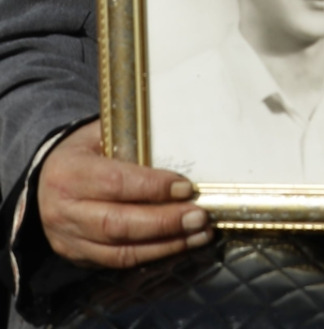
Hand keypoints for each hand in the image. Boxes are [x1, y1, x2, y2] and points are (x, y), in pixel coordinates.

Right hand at [37, 122, 209, 268]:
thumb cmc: (87, 152)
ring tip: (200, 233)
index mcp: (68, 173)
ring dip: (166, 244)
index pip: (114, 183)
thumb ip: (135, 143)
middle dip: (164, 222)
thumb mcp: (103, 135)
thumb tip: (185, 148)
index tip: (186, 188)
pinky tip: (180, 244)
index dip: (152, 188)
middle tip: (200, 216)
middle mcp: (62, 211)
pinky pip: (118, 262)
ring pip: (120, 250)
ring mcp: (67, 239)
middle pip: (116, 224)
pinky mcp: (77, 257)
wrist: (49, 180)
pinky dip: (153, 255)